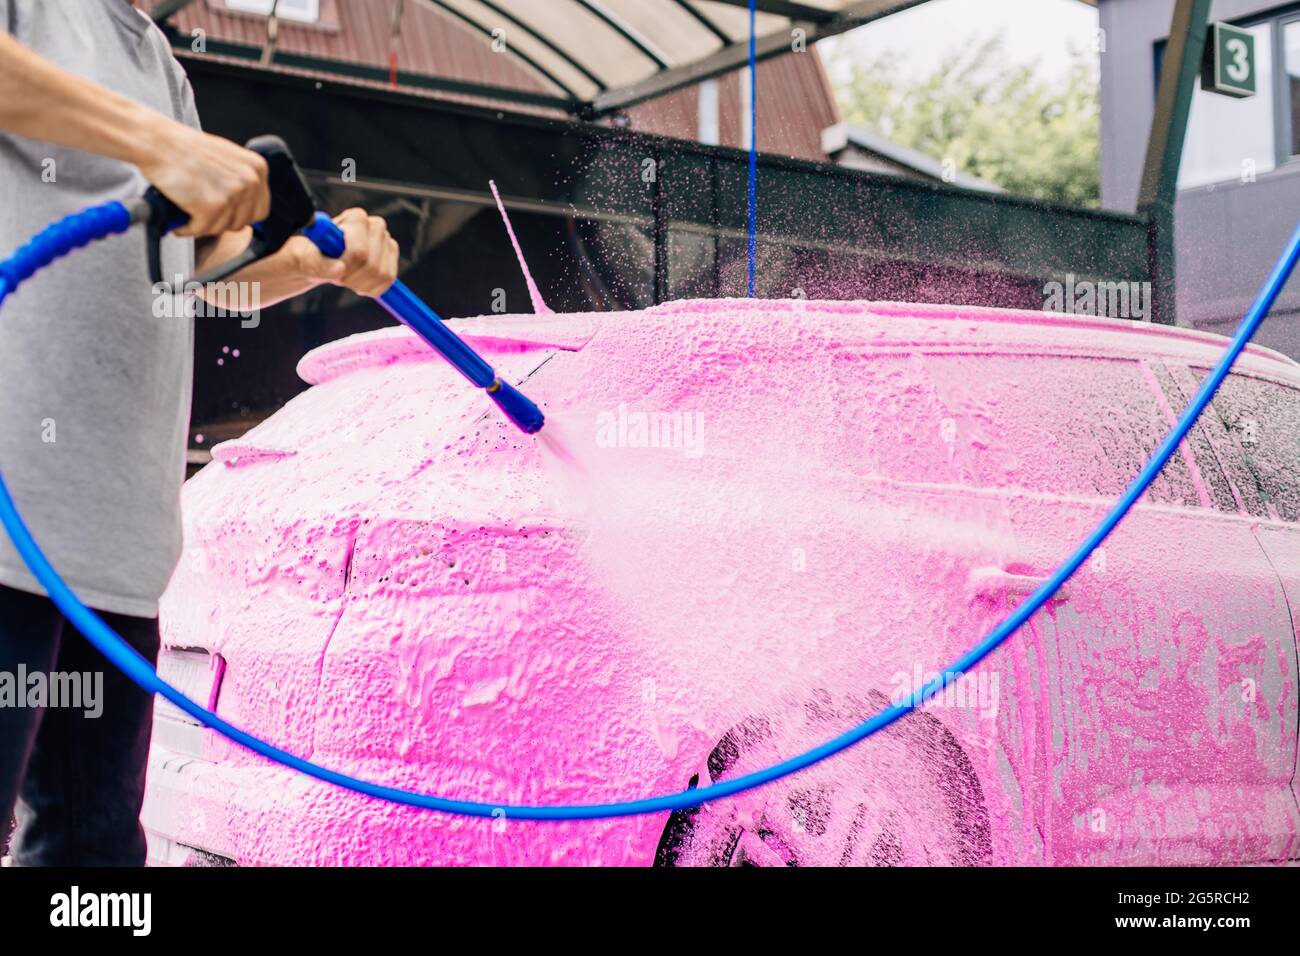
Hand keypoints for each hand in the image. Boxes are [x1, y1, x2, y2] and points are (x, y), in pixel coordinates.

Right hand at [137, 119, 269, 237]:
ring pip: (222, 228)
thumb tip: (245, 209)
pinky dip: (187, 228)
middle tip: (201, 212)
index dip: (239, 216)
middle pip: (242, 223)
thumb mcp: (226, 159)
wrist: (156, 141)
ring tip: (188, 209)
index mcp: (257, 168)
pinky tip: (179, 218)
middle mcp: (250, 180)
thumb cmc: (184, 149)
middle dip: (220, 221)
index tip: (222, 213)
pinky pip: (202, 230)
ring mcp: (232, 193)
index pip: (260, 210)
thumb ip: (240, 180)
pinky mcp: (212, 206)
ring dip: (202, 224)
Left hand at [288, 208, 399, 296]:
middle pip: (372, 266)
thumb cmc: (312, 256)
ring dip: (361, 285)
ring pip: (383, 275)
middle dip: (353, 279)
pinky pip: (388, 280)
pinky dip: (372, 289)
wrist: (321, 258)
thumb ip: (318, 264)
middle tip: (338, 278)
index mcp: (355, 218)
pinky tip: (358, 283)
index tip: (333, 272)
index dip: (346, 269)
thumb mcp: (306, 260)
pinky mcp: (392, 255)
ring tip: (347, 279)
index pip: (359, 253)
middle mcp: (376, 225)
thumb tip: (339, 270)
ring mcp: (387, 240)